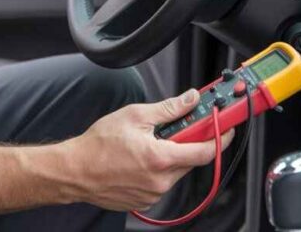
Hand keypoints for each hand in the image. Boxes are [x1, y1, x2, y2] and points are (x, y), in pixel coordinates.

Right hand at [63, 89, 234, 211]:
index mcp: (160, 159)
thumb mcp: (135, 116)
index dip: (219, 136)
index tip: (226, 126)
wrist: (75, 171)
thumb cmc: (98, 145)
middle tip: (182, 127)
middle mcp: (160, 181)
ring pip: (176, 171)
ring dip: (173, 156)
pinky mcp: (145, 201)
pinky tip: (142, 159)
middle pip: (191, 160)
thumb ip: (169, 109)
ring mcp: (153, 194)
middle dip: (190, 143)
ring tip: (151, 143)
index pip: (204, 151)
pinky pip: (162, 182)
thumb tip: (191, 99)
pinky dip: (159, 169)